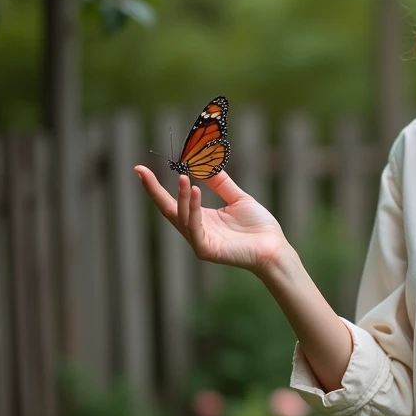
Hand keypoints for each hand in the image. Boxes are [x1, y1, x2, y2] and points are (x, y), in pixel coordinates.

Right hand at [134, 166, 287, 273]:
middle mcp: (196, 230)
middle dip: (153, 191)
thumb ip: (221, 183)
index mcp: (201, 218)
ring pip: (182, 216)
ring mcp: (199, 241)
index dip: (156, 187)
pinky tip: (196, 191)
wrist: (274, 247)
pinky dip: (193, 210)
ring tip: (184, 178)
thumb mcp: (237, 198)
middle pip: (168, 209)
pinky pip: (195, 228)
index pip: (172, 201)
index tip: (140, 169)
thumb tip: (204, 165)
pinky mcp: (206, 250)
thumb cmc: (258, 226)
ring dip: (181, 196)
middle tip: (141, 171)